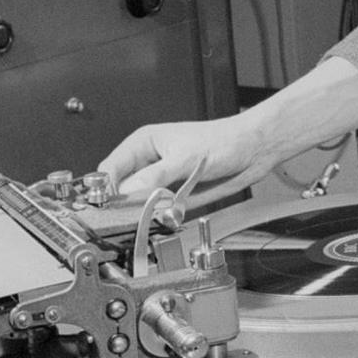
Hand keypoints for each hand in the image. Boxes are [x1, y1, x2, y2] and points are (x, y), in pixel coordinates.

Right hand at [96, 57, 357, 204]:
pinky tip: (170, 214)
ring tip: (157, 211)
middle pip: (121, 189)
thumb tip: (126, 192)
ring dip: (145, 211)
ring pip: (139, 202)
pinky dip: (161, 215)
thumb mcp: (185, 159)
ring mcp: (161, 178)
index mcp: (143, 143)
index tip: (103, 208)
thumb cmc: (224, 142)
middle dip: (124, 204)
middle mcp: (149, 160)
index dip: (103, 189)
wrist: (254, 150)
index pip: (110, 169)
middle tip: (132, 215)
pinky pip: (158, 209)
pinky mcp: (175, 192)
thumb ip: (155, 177)